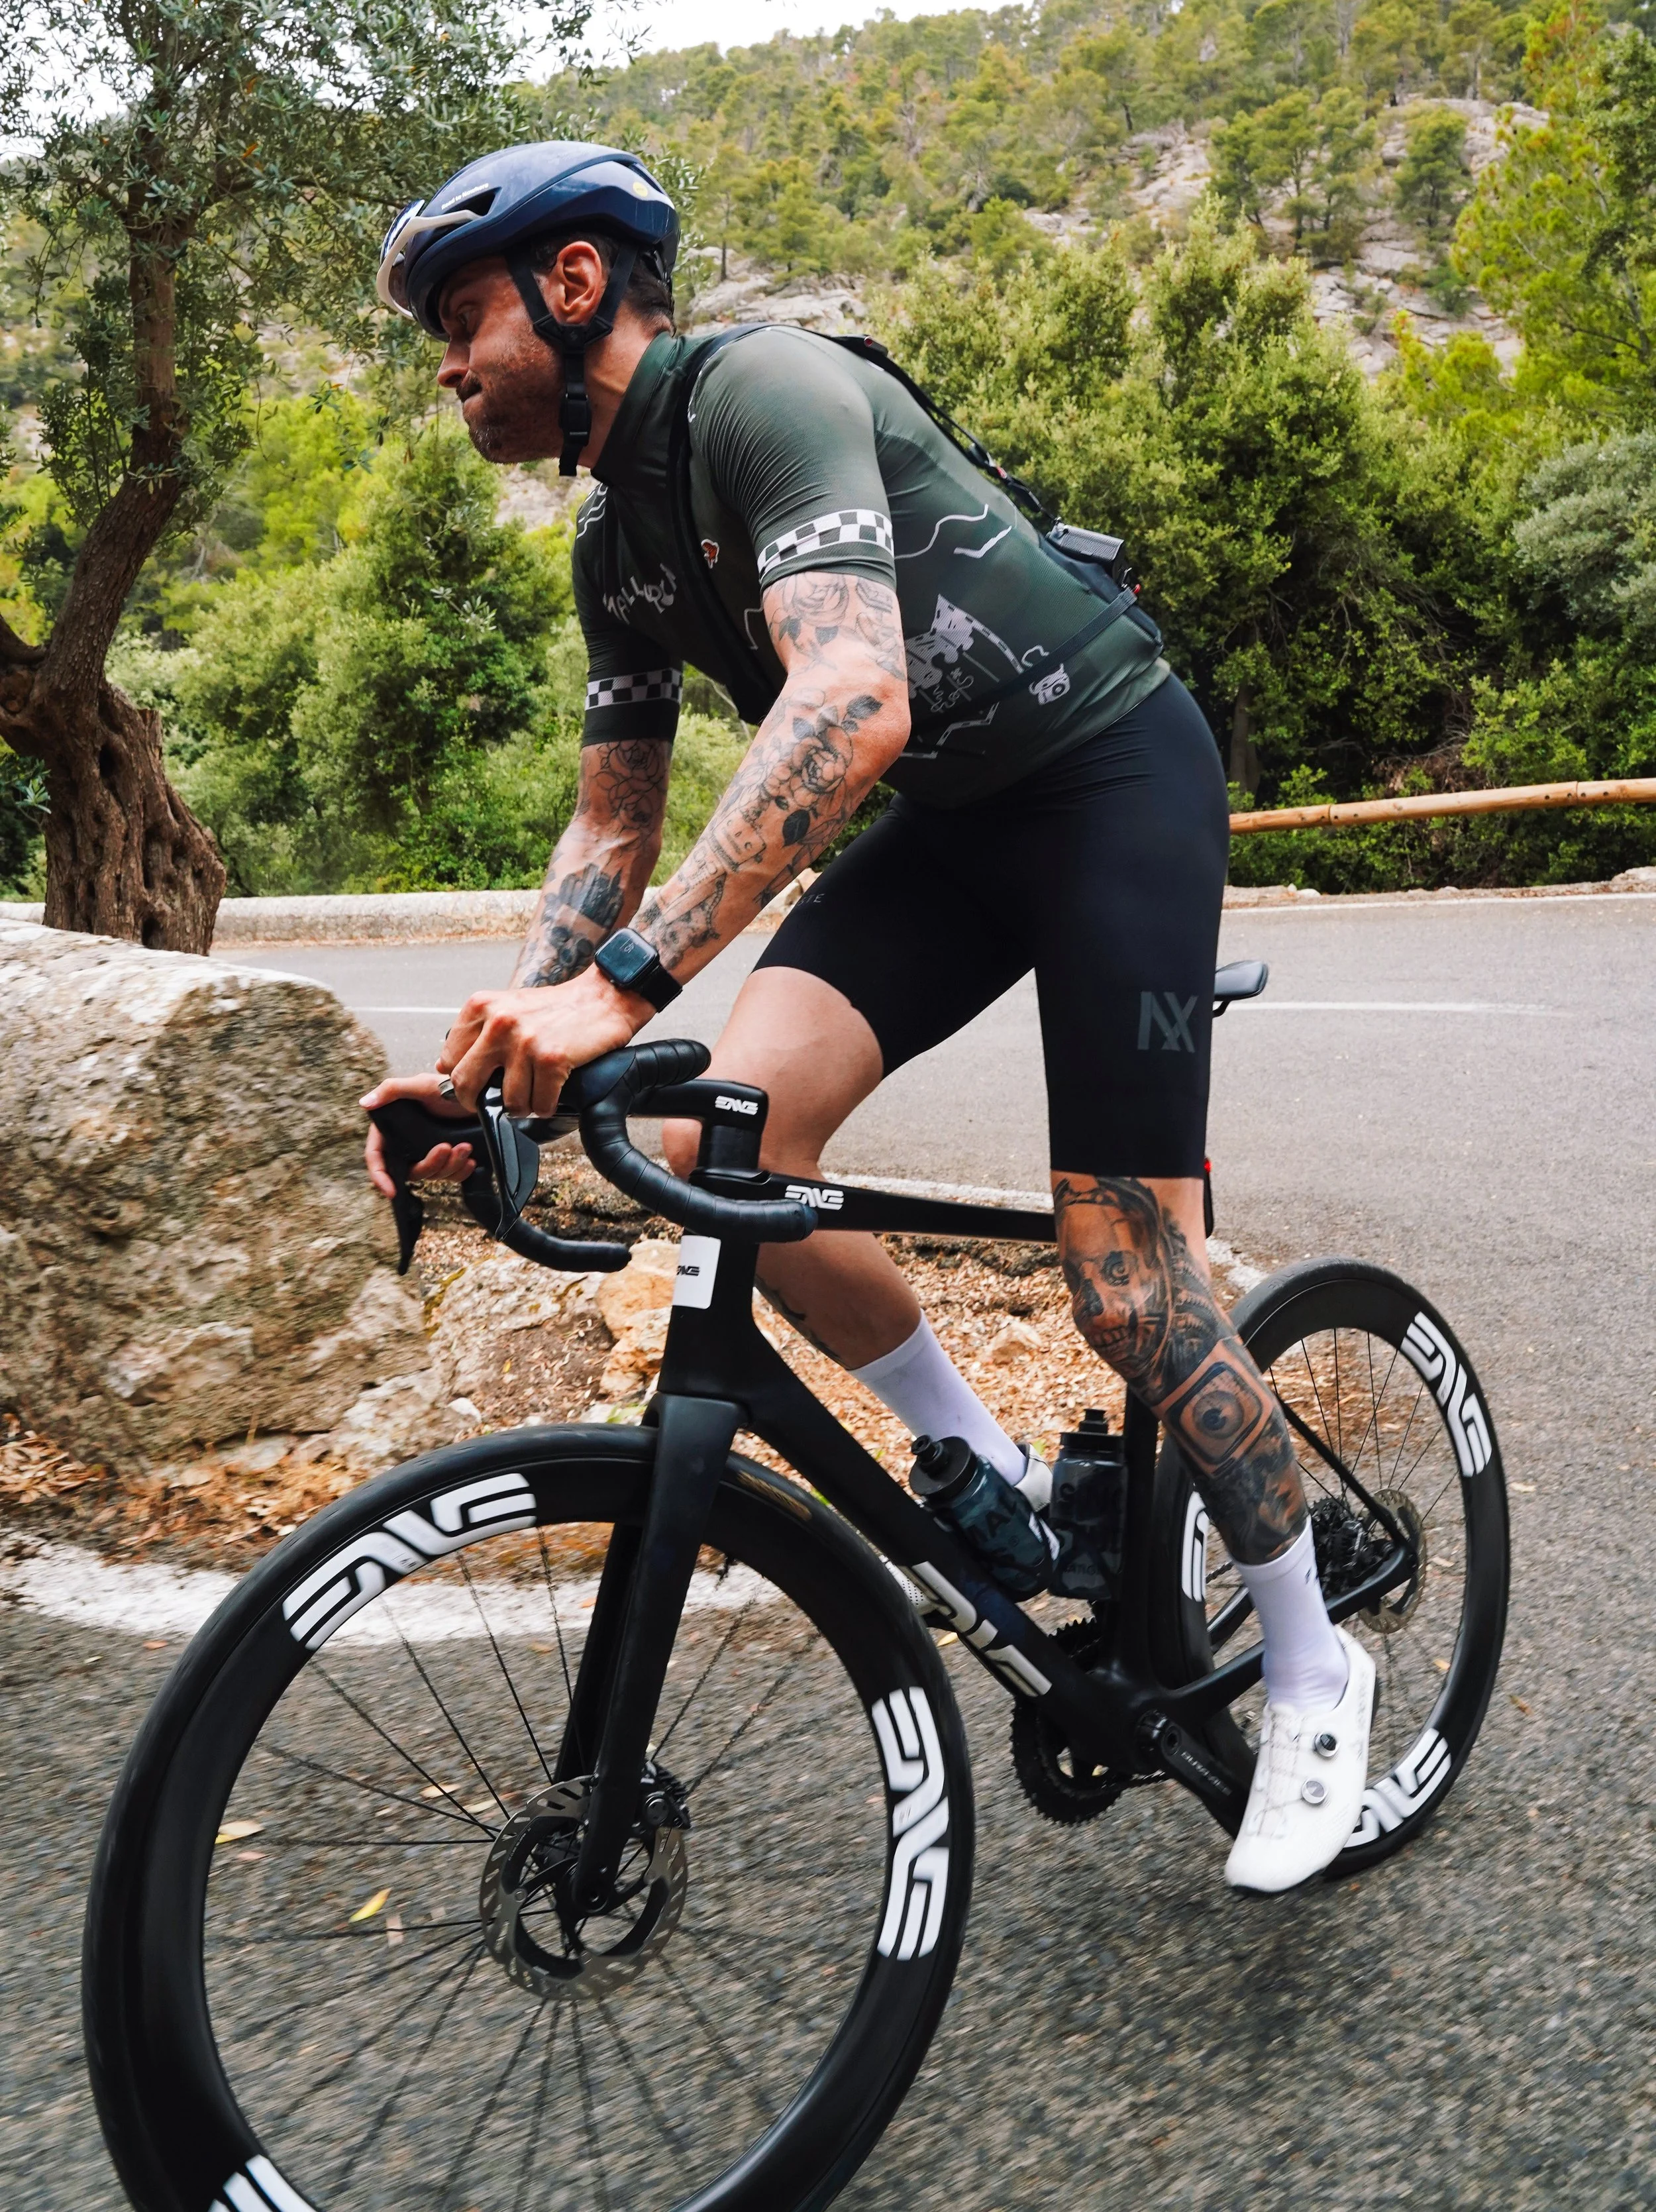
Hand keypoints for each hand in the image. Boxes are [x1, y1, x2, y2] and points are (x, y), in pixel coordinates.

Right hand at [360, 1070, 478, 1197]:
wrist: (479, 1093)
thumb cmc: (448, 1086)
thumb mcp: (421, 1084)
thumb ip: (391, 1090)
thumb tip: (364, 1103)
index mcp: (393, 1127)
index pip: (377, 1156)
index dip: (380, 1176)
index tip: (391, 1191)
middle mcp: (408, 1143)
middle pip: (410, 1170)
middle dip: (430, 1164)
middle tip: (446, 1148)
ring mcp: (428, 1152)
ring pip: (433, 1174)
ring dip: (450, 1165)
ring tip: (465, 1147)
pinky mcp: (448, 1158)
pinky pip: (450, 1176)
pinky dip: (460, 1172)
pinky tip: (470, 1160)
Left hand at [437, 965, 651, 1115]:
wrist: (604, 997)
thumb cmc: (559, 1008)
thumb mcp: (507, 1008)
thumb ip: (478, 1034)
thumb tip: (446, 1070)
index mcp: (481, 1007)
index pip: (448, 1060)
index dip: (462, 1081)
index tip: (476, 1086)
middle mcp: (498, 1022)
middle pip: (465, 1084)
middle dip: (478, 1103)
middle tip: (495, 1103)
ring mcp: (524, 1042)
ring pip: (508, 1101)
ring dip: (524, 1106)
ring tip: (536, 1093)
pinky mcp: (551, 1059)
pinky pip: (540, 1104)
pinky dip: (547, 1106)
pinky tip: (554, 1092)